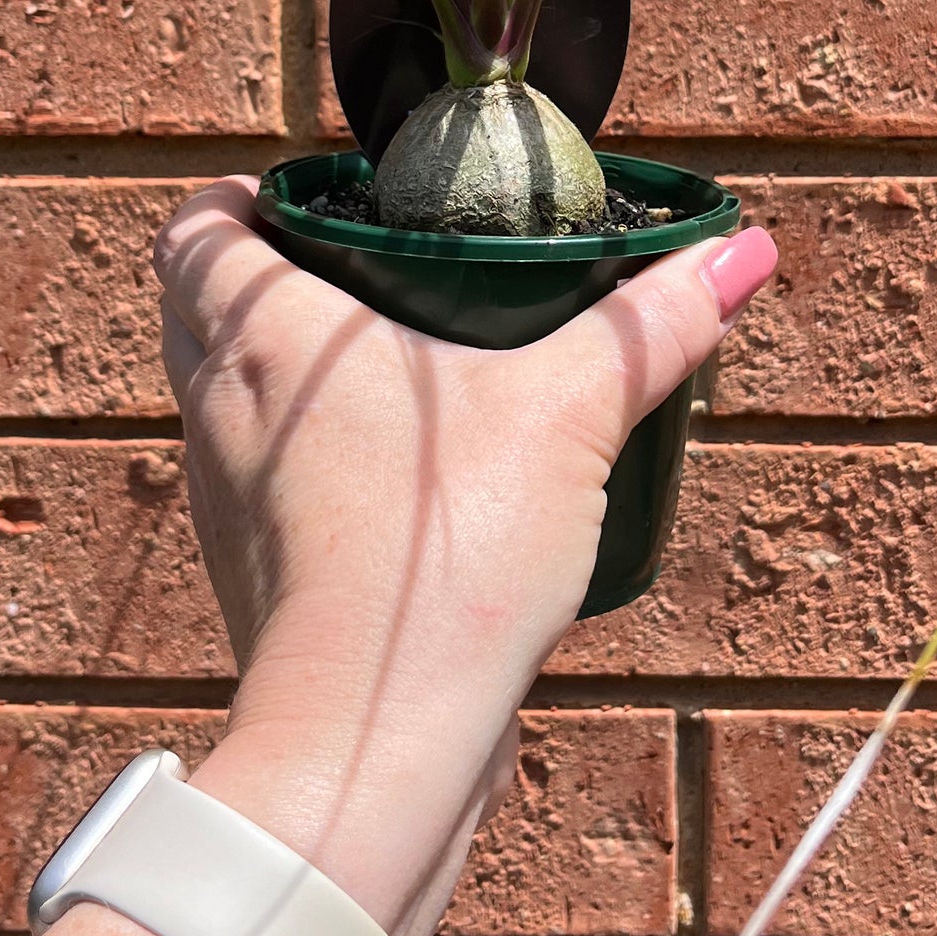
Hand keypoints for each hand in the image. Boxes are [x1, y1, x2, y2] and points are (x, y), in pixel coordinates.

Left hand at [157, 178, 776, 935]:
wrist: (375, 739)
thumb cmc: (445, 554)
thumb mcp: (573, 413)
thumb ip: (654, 327)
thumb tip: (743, 252)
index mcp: (266, 335)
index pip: (194, 231)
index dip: (232, 202)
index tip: (298, 196)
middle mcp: (221, 408)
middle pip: (193, 309)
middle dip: (251, 277)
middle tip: (346, 265)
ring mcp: (224, 501)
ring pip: (221, 403)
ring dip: (275, 377)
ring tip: (380, 372)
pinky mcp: (254, 579)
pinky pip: (256, 490)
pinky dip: (298, 466)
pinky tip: (388, 485)